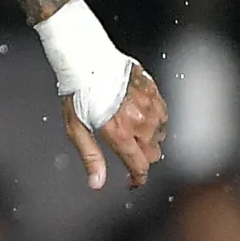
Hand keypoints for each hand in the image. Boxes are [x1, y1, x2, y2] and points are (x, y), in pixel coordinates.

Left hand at [65, 61, 166, 189]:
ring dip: (148, 138)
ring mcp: (150, 106)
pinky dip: (155, 120)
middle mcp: (140, 121)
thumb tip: (97, 183)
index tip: (133, 182)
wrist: (86, 57)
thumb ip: (90, 157)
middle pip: (153, 154)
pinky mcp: (155, 92)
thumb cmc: (77, 90)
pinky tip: (140, 114)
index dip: (137, 179)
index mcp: (120, 132)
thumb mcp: (75, 128)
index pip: (139, 166)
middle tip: (126, 149)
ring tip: (129, 128)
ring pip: (160, 135)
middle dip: (140, 157)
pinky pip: (163, 115)